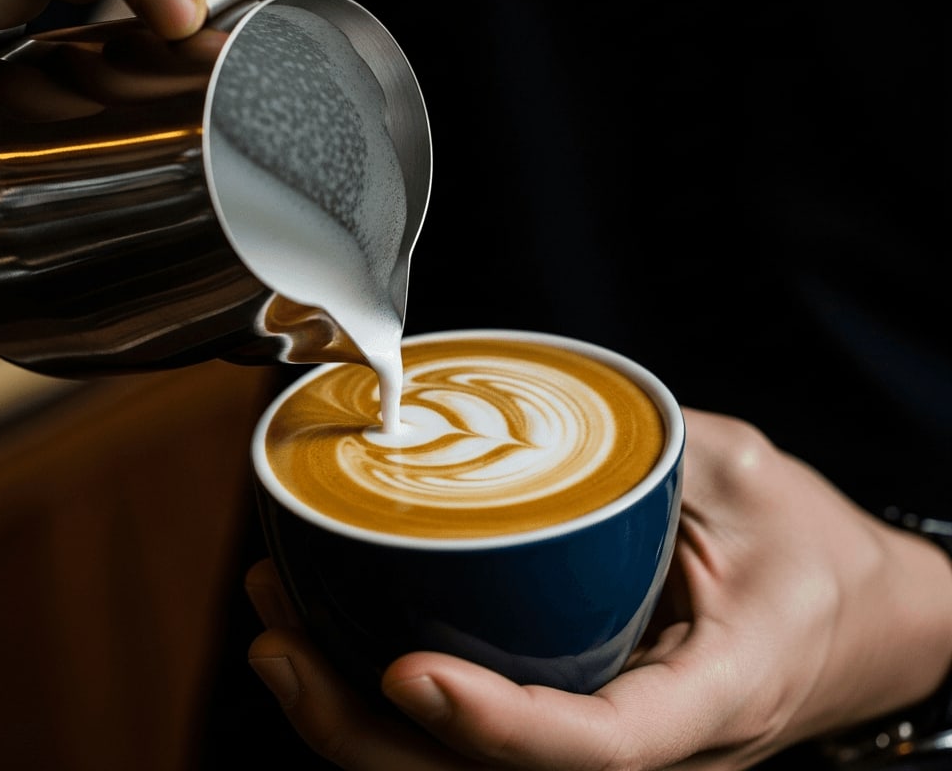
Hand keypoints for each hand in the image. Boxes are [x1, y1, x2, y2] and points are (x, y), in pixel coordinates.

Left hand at [246, 408, 951, 768]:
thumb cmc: (816, 560)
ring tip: (274, 626)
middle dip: (361, 733)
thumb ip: (648, 440)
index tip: (408, 673)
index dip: (499, 728)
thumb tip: (521, 399)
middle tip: (277, 638)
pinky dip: (379, 708)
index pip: (606, 747)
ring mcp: (604, 745)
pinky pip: (463, 747)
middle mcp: (653, 752)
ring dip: (347, 720)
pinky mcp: (570, 726)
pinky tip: (323, 637)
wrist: (860, 625)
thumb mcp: (748, 474)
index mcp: (716, 697)